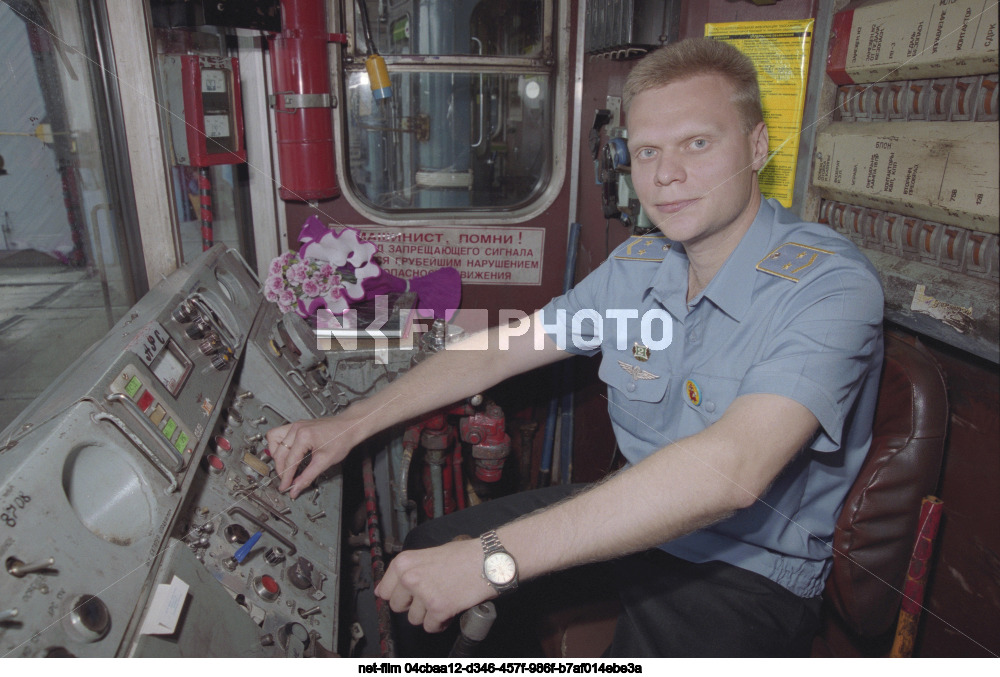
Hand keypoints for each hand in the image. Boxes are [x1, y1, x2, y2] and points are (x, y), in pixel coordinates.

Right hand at [265, 416, 358, 497]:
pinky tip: (285, 453)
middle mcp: (296, 428)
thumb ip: (307, 476)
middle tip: (287, 480)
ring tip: (284, 465)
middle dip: (281, 469)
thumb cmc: (341, 439)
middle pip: (279, 453)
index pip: (289, 462)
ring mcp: (295, 425)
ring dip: (276, 455)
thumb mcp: (325, 461)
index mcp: (303, 436)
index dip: (286, 478)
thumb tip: (296, 487)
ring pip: (273, 440)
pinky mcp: (297, 425)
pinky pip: (279, 434)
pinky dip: (278, 445)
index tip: (284, 487)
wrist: (349, 427)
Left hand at [375, 538, 494, 632]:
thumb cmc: (464, 555)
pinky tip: (450, 610)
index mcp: (404, 563)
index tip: (405, 597)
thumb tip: (386, 589)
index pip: (383, 590)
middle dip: (412, 605)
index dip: (397, 595)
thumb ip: (409, 570)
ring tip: (444, 600)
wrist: (488, 559)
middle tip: (430, 595)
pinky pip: (431, 627)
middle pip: (397, 606)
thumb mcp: (429, 555)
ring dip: (427, 614)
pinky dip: (440, 622)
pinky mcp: (438, 609)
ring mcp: (423, 594)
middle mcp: (410, 578)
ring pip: (414, 619)